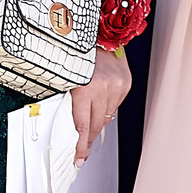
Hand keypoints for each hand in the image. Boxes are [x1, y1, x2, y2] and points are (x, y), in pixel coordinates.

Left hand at [69, 47, 131, 162]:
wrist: (98, 33)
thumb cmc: (76, 54)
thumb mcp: (65, 79)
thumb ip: (68, 102)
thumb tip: (68, 127)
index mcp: (85, 88)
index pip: (82, 126)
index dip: (80, 146)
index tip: (78, 158)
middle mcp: (104, 87)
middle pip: (96, 125)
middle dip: (88, 138)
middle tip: (81, 150)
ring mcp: (117, 86)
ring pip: (107, 117)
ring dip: (97, 121)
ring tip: (89, 120)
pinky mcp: (126, 83)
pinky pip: (115, 105)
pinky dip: (107, 107)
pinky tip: (100, 102)